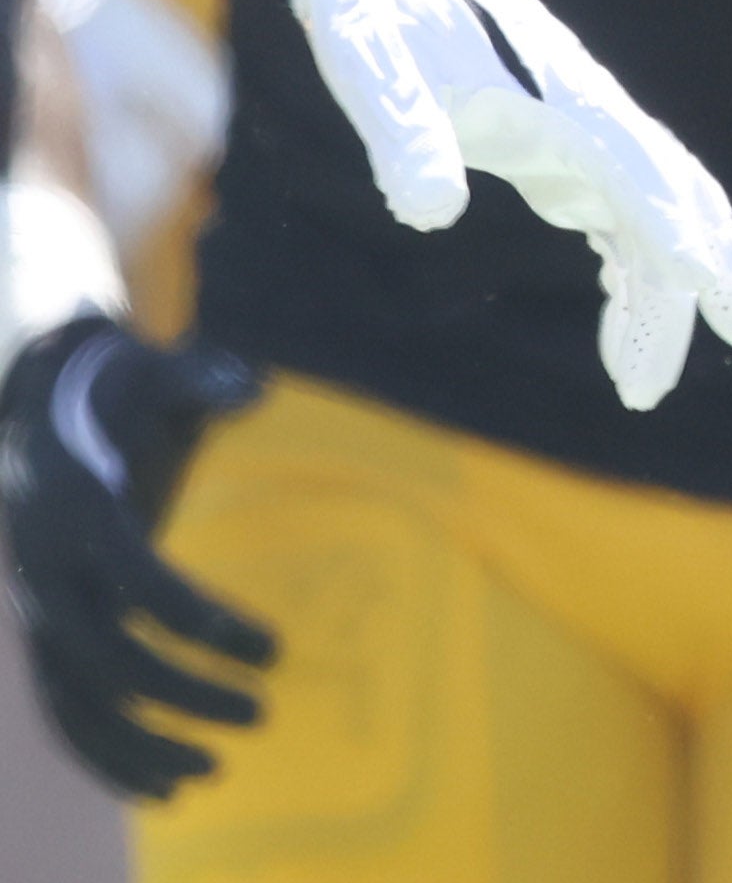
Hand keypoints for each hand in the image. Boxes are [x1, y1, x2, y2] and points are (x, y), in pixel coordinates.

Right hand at [1, 319, 268, 798]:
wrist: (35, 406)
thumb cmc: (115, 388)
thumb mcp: (157, 368)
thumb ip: (204, 378)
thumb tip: (254, 388)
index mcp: (76, 507)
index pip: (137, 581)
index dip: (201, 621)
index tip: (272, 648)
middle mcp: (46, 570)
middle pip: (104, 659)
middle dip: (180, 695)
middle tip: (261, 712)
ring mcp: (39, 607)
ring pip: (73, 701)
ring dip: (136, 747)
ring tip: (211, 772)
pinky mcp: (45, 631)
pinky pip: (64, 709)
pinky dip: (105, 754)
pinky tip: (163, 786)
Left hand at [245, 0, 731, 408]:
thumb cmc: (376, 11)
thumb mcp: (371, 67)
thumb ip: (404, 135)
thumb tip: (431, 216)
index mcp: (565, 102)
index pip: (646, 180)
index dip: (688, 244)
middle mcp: (591, 116)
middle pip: (680, 198)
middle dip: (715, 268)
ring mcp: (582, 131)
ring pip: (655, 217)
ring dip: (663, 294)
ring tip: (640, 387)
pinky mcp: (558, 146)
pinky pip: (618, 220)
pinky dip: (631, 275)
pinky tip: (621, 332)